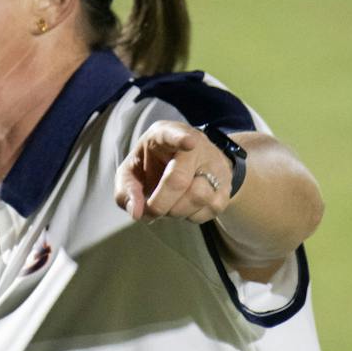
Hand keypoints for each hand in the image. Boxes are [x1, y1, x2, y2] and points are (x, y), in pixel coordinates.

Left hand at [114, 121, 232, 223]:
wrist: (191, 165)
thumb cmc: (154, 164)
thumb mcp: (132, 170)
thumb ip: (126, 189)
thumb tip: (136, 212)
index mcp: (168, 134)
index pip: (176, 134)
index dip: (181, 139)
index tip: (189, 143)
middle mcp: (197, 147)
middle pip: (180, 180)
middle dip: (159, 204)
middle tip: (150, 211)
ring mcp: (215, 168)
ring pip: (197, 197)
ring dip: (175, 211)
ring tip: (168, 204)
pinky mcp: (225, 190)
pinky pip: (206, 212)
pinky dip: (188, 216)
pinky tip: (182, 205)